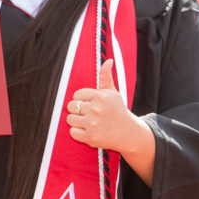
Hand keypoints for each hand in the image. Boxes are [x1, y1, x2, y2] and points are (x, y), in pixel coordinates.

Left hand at [66, 60, 154, 185]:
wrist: (128, 133)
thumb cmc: (118, 111)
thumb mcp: (113, 93)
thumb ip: (106, 76)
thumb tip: (108, 60)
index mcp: (100, 96)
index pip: (77, 95)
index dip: (81, 100)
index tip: (89, 104)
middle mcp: (96, 109)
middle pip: (71, 106)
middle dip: (77, 109)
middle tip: (87, 113)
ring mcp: (92, 124)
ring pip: (70, 119)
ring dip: (76, 121)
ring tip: (87, 122)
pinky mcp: (90, 137)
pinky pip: (72, 132)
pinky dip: (77, 132)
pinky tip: (87, 130)